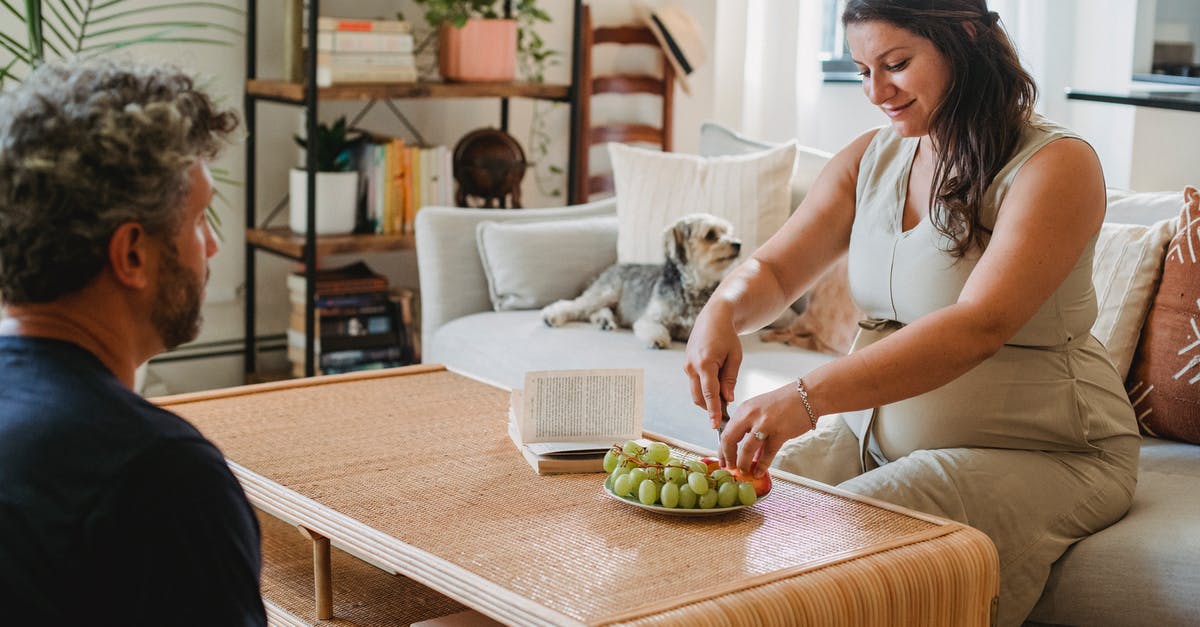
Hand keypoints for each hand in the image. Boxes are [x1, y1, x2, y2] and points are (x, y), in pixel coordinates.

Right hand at [683, 305, 741, 433]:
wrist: (713, 318)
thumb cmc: (727, 336)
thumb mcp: (735, 357)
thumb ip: (730, 379)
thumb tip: (728, 399)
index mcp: (705, 363)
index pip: (709, 394)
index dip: (713, 411)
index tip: (716, 426)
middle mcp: (692, 366)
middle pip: (699, 397)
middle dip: (710, 408)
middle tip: (726, 415)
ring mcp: (687, 366)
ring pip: (695, 392)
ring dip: (708, 400)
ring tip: (724, 399)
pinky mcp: (686, 365)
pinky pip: (695, 384)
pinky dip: (705, 390)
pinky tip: (717, 387)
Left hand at [720, 383, 814, 475]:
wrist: (807, 395)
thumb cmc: (785, 402)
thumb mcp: (761, 411)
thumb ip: (752, 430)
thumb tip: (748, 453)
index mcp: (744, 409)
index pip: (726, 431)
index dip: (722, 449)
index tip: (722, 459)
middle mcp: (751, 415)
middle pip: (730, 440)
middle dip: (728, 457)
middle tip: (729, 467)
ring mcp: (765, 424)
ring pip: (746, 449)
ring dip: (743, 463)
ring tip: (744, 470)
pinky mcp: (779, 433)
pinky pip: (767, 454)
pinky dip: (761, 465)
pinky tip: (759, 472)